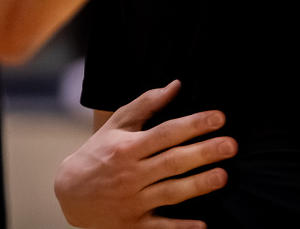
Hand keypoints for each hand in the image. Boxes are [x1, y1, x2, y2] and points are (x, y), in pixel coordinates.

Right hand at [55, 80, 236, 228]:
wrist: (68, 194)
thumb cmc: (98, 152)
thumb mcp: (117, 125)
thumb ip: (146, 104)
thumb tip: (177, 85)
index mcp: (128, 148)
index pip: (166, 133)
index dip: (194, 124)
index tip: (220, 117)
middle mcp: (130, 175)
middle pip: (172, 162)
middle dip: (203, 153)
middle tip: (231, 145)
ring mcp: (131, 201)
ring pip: (169, 193)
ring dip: (197, 186)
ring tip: (223, 176)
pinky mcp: (132, 225)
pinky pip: (159, 228)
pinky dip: (180, 228)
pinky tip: (202, 225)